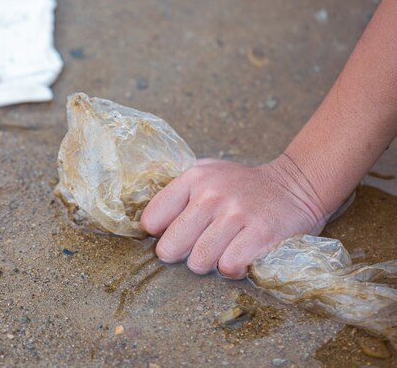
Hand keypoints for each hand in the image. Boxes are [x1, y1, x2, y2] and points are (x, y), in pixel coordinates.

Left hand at [140, 155, 330, 278]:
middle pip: (171, 247)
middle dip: (181, 255)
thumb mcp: (207, 173)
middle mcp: (211, 194)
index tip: (173, 236)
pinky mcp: (260, 233)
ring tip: (222, 251)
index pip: (152, 218)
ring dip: (209, 264)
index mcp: (193, 178)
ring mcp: (236, 214)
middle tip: (196, 249)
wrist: (295, 185)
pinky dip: (232, 269)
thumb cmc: (243, 186)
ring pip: (199, 261)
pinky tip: (240, 257)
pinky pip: (229, 267)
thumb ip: (177, 192)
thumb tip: (147, 224)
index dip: (160, 235)